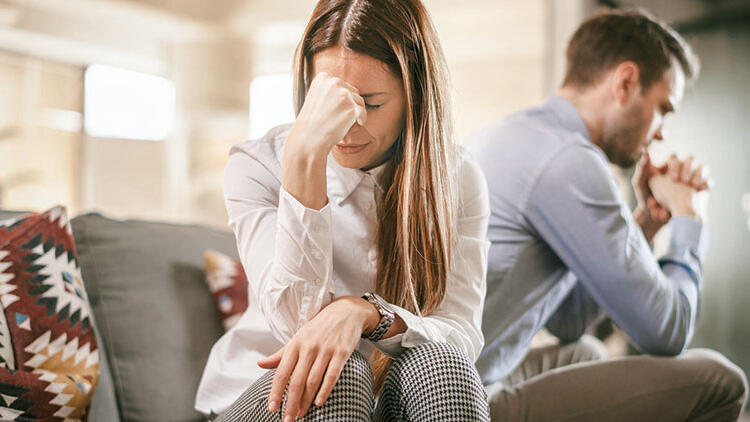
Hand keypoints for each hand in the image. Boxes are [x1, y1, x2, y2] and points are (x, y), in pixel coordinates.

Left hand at [257, 296, 377, 420]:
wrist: (346, 311)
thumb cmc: (319, 327)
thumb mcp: (298, 337)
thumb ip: (280, 354)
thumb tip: (260, 364)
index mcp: (295, 344)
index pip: (282, 372)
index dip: (276, 392)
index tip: (272, 408)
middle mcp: (309, 347)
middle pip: (297, 380)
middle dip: (291, 402)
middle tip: (287, 419)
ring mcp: (326, 350)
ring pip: (313, 380)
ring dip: (306, 400)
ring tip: (301, 414)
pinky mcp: (342, 352)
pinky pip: (332, 374)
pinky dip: (325, 390)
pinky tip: (319, 402)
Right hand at [286, 72, 366, 157]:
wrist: (308, 139)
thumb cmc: (312, 121)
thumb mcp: (317, 98)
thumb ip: (330, 91)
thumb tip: (345, 90)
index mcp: (323, 78)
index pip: (341, 85)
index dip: (341, 98)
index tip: (335, 109)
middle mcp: (334, 82)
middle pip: (352, 91)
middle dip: (350, 104)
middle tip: (339, 117)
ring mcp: (344, 95)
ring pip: (359, 101)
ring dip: (355, 112)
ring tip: (343, 122)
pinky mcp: (352, 107)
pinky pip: (363, 112)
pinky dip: (362, 119)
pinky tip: (357, 123)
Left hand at [633, 152, 710, 239]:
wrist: (656, 217)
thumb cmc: (645, 198)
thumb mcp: (640, 182)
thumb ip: (642, 167)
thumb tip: (645, 152)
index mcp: (666, 167)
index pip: (674, 158)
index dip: (674, 165)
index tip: (673, 178)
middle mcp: (679, 170)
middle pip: (690, 160)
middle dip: (686, 170)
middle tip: (682, 181)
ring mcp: (690, 178)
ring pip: (701, 168)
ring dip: (698, 175)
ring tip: (693, 185)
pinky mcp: (699, 188)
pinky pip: (708, 182)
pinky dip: (706, 184)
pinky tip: (700, 190)